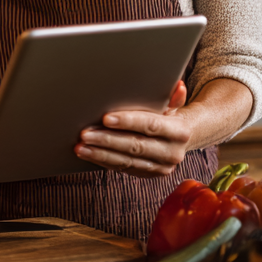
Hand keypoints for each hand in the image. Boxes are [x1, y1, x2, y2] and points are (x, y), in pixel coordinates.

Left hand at [75, 80, 189, 177]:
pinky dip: (103, 161)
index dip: (127, 121)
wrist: (180, 139)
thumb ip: (172, 97)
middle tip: (85, 134)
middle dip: (107, 140)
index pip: (150, 125)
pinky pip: (123, 168)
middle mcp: (172, 152)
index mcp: (179, 132)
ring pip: (126, 161)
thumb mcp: (173, 105)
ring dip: (101, 154)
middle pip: (135, 146)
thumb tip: (177, 85)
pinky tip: (88, 154)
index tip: (105, 118)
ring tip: (81, 146)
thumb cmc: (169, 116)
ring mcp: (161, 167)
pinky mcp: (148, 175)